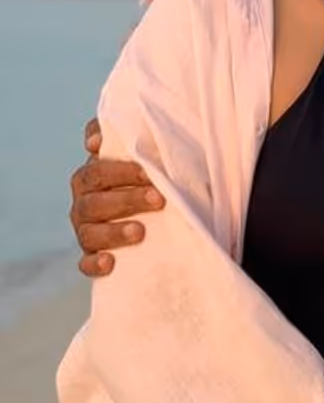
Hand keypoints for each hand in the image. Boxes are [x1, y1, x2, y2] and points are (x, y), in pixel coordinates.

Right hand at [71, 118, 164, 276]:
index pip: (97, 169)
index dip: (118, 170)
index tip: (145, 170)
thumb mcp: (152, 161)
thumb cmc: (154, 183)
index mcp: (95, 176)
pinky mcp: (92, 257)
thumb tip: (103, 138)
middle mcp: (85, 201)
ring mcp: (86, 230)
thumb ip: (139, 143)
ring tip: (140, 231)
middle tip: (158, 199)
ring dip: (114, 231)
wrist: (158, 218)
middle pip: (94, 198)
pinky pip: (86, 263)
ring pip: (88, 231)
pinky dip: (94, 263)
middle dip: (126, 199)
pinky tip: (110, 262)